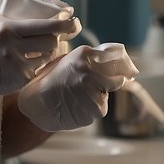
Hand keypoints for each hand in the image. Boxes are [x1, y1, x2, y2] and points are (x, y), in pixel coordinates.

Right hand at [0, 12, 80, 106]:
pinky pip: (32, 74)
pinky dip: (33, 69)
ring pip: (44, 61)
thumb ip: (8, 16)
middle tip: (58, 37)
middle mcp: (13, 48)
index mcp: (8, 29)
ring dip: (46, 56)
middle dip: (57, 40)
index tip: (74, 22)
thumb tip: (26, 5)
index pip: (47, 26)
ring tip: (43, 51)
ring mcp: (13, 68)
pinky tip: (28, 64)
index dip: (65, 25)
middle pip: (51, 44)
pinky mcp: (12, 83)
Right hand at [16, 44, 136, 130]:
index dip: (123, 66)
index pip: (117, 57)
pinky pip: (99, 108)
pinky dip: (91, 108)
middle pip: (118, 78)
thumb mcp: (67, 61)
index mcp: (84, 55)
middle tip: (91, 87)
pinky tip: (75, 106)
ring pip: (107, 94)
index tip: (126, 71)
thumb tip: (115, 60)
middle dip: (109, 83)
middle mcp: (91, 71)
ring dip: (97, 97)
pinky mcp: (96, 109)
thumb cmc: (49, 81)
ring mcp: (94, 91)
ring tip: (77, 97)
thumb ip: (90, 59)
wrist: (36, 104)